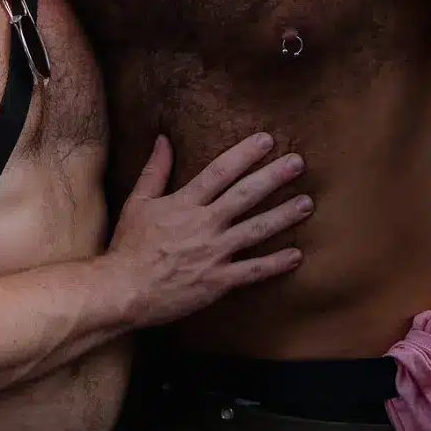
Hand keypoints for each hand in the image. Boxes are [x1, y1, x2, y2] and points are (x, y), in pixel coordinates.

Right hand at [107, 133, 309, 328]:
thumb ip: (155, 170)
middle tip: (298, 162)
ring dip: (283, 215)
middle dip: (273, 177)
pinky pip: (253, 271)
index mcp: (184, 203)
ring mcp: (213, 254)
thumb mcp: (138, 202)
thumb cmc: (129, 246)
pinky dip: (276, 264)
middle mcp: (204, 225)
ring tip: (306, 203)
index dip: (245, 154)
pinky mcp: (218, 281)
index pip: (220, 171)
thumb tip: (163, 139)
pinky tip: (296, 254)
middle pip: (245, 195)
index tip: (266, 140)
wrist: (124, 291)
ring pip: (255, 230)